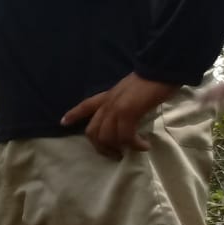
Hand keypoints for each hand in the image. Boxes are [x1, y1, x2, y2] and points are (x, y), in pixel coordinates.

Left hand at [61, 73, 177, 156]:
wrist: (160, 70)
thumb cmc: (150, 81)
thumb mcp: (130, 92)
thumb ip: (123, 104)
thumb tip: (128, 120)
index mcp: (107, 97)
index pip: (85, 106)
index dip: (73, 115)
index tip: (63, 123)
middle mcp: (107, 104)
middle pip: (92, 131)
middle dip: (101, 148)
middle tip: (116, 154)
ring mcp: (116, 108)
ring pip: (107, 137)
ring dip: (119, 148)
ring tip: (133, 149)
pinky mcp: (128, 112)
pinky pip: (125, 136)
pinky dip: (135, 145)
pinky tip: (144, 146)